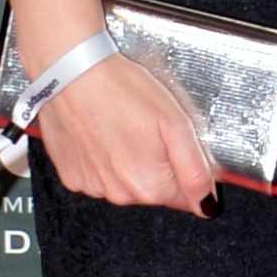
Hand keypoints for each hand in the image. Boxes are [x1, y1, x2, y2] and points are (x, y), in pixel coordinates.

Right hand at [35, 52, 217, 211]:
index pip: (186, 197)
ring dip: (131, 161)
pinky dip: (105, 158)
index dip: (188, 169)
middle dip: (160, 163)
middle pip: (156, 189)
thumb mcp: (176, 124)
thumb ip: (195, 170)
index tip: (175, 143)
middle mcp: (120, 195)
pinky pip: (100, 175)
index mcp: (150, 187)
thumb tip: (206, 204)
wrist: (70, 73)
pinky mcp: (72, 175)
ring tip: (124, 126)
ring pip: (128, 183)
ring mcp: (92, 187)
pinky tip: (103, 132)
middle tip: (149, 128)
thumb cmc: (121, 90)